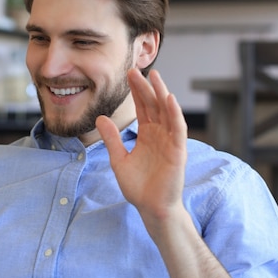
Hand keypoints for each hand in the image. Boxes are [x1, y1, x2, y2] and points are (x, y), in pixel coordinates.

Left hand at [96, 68, 187, 224]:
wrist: (151, 208)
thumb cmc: (138, 187)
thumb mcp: (118, 160)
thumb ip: (111, 139)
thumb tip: (100, 117)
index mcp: (147, 135)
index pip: (142, 108)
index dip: (136, 91)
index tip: (128, 74)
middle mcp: (160, 134)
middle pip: (153, 105)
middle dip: (145, 87)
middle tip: (136, 69)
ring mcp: (170, 141)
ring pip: (166, 112)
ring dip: (161, 93)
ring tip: (154, 76)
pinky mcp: (178, 151)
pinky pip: (177, 128)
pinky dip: (174, 113)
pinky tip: (168, 98)